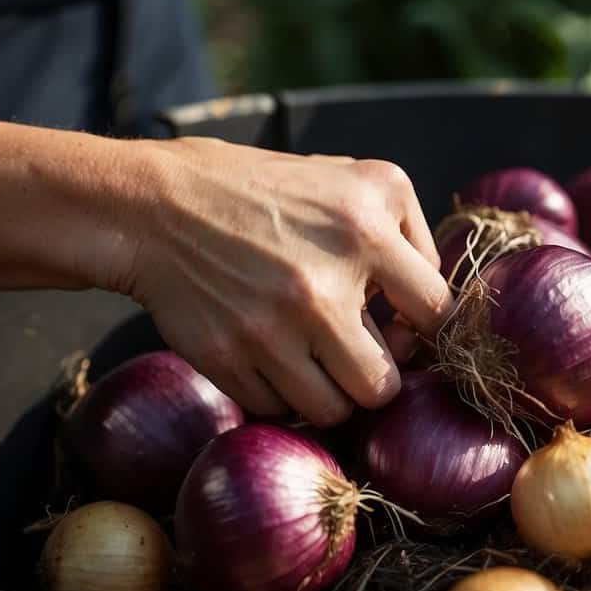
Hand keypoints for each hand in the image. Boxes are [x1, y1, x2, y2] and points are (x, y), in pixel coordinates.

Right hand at [101, 138, 452, 425]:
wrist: (153, 207)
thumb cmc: (260, 194)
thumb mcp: (346, 179)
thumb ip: (401, 236)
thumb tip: (435, 311)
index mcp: (369, 218)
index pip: (437, 311)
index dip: (425, 330)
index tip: (406, 329)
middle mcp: (329, 274)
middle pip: (386, 384)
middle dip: (374, 376)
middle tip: (356, 356)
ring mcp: (276, 322)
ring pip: (335, 410)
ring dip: (328, 395)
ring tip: (312, 360)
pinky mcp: (230, 355)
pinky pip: (279, 409)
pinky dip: (278, 395)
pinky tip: (267, 356)